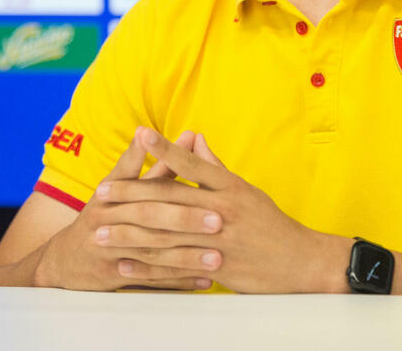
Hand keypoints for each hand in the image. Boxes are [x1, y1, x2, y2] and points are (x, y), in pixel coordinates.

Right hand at [32, 131, 223, 290]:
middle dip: (185, 218)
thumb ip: (157, 162)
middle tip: (218, 220)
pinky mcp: (112, 275)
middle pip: (149, 216)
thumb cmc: (102, 215)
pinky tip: (203, 281)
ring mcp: (108, 248)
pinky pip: (149, 280)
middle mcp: (107, 217)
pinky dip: (177, 282)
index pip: (142, 176)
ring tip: (217, 258)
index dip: (169, 166)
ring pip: (152, 252)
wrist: (64, 258)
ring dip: (186, 256)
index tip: (198, 165)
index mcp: (112, 190)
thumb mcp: (120, 185)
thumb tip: (191, 134)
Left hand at [96, 127, 339, 292]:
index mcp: (229, 188)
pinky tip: (124, 264)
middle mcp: (222, 211)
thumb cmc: (270, 223)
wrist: (301, 262)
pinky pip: (174, 267)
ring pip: (165, 236)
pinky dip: (147, 267)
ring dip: (129, 234)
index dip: (165, 148)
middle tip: (101, 192)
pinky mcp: (215, 268)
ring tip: (100, 231)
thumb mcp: (246, 190)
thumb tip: (196, 140)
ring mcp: (217, 241)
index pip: (192, 163)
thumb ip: (216, 168)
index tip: (140, 134)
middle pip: (170, 199)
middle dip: (132, 195)